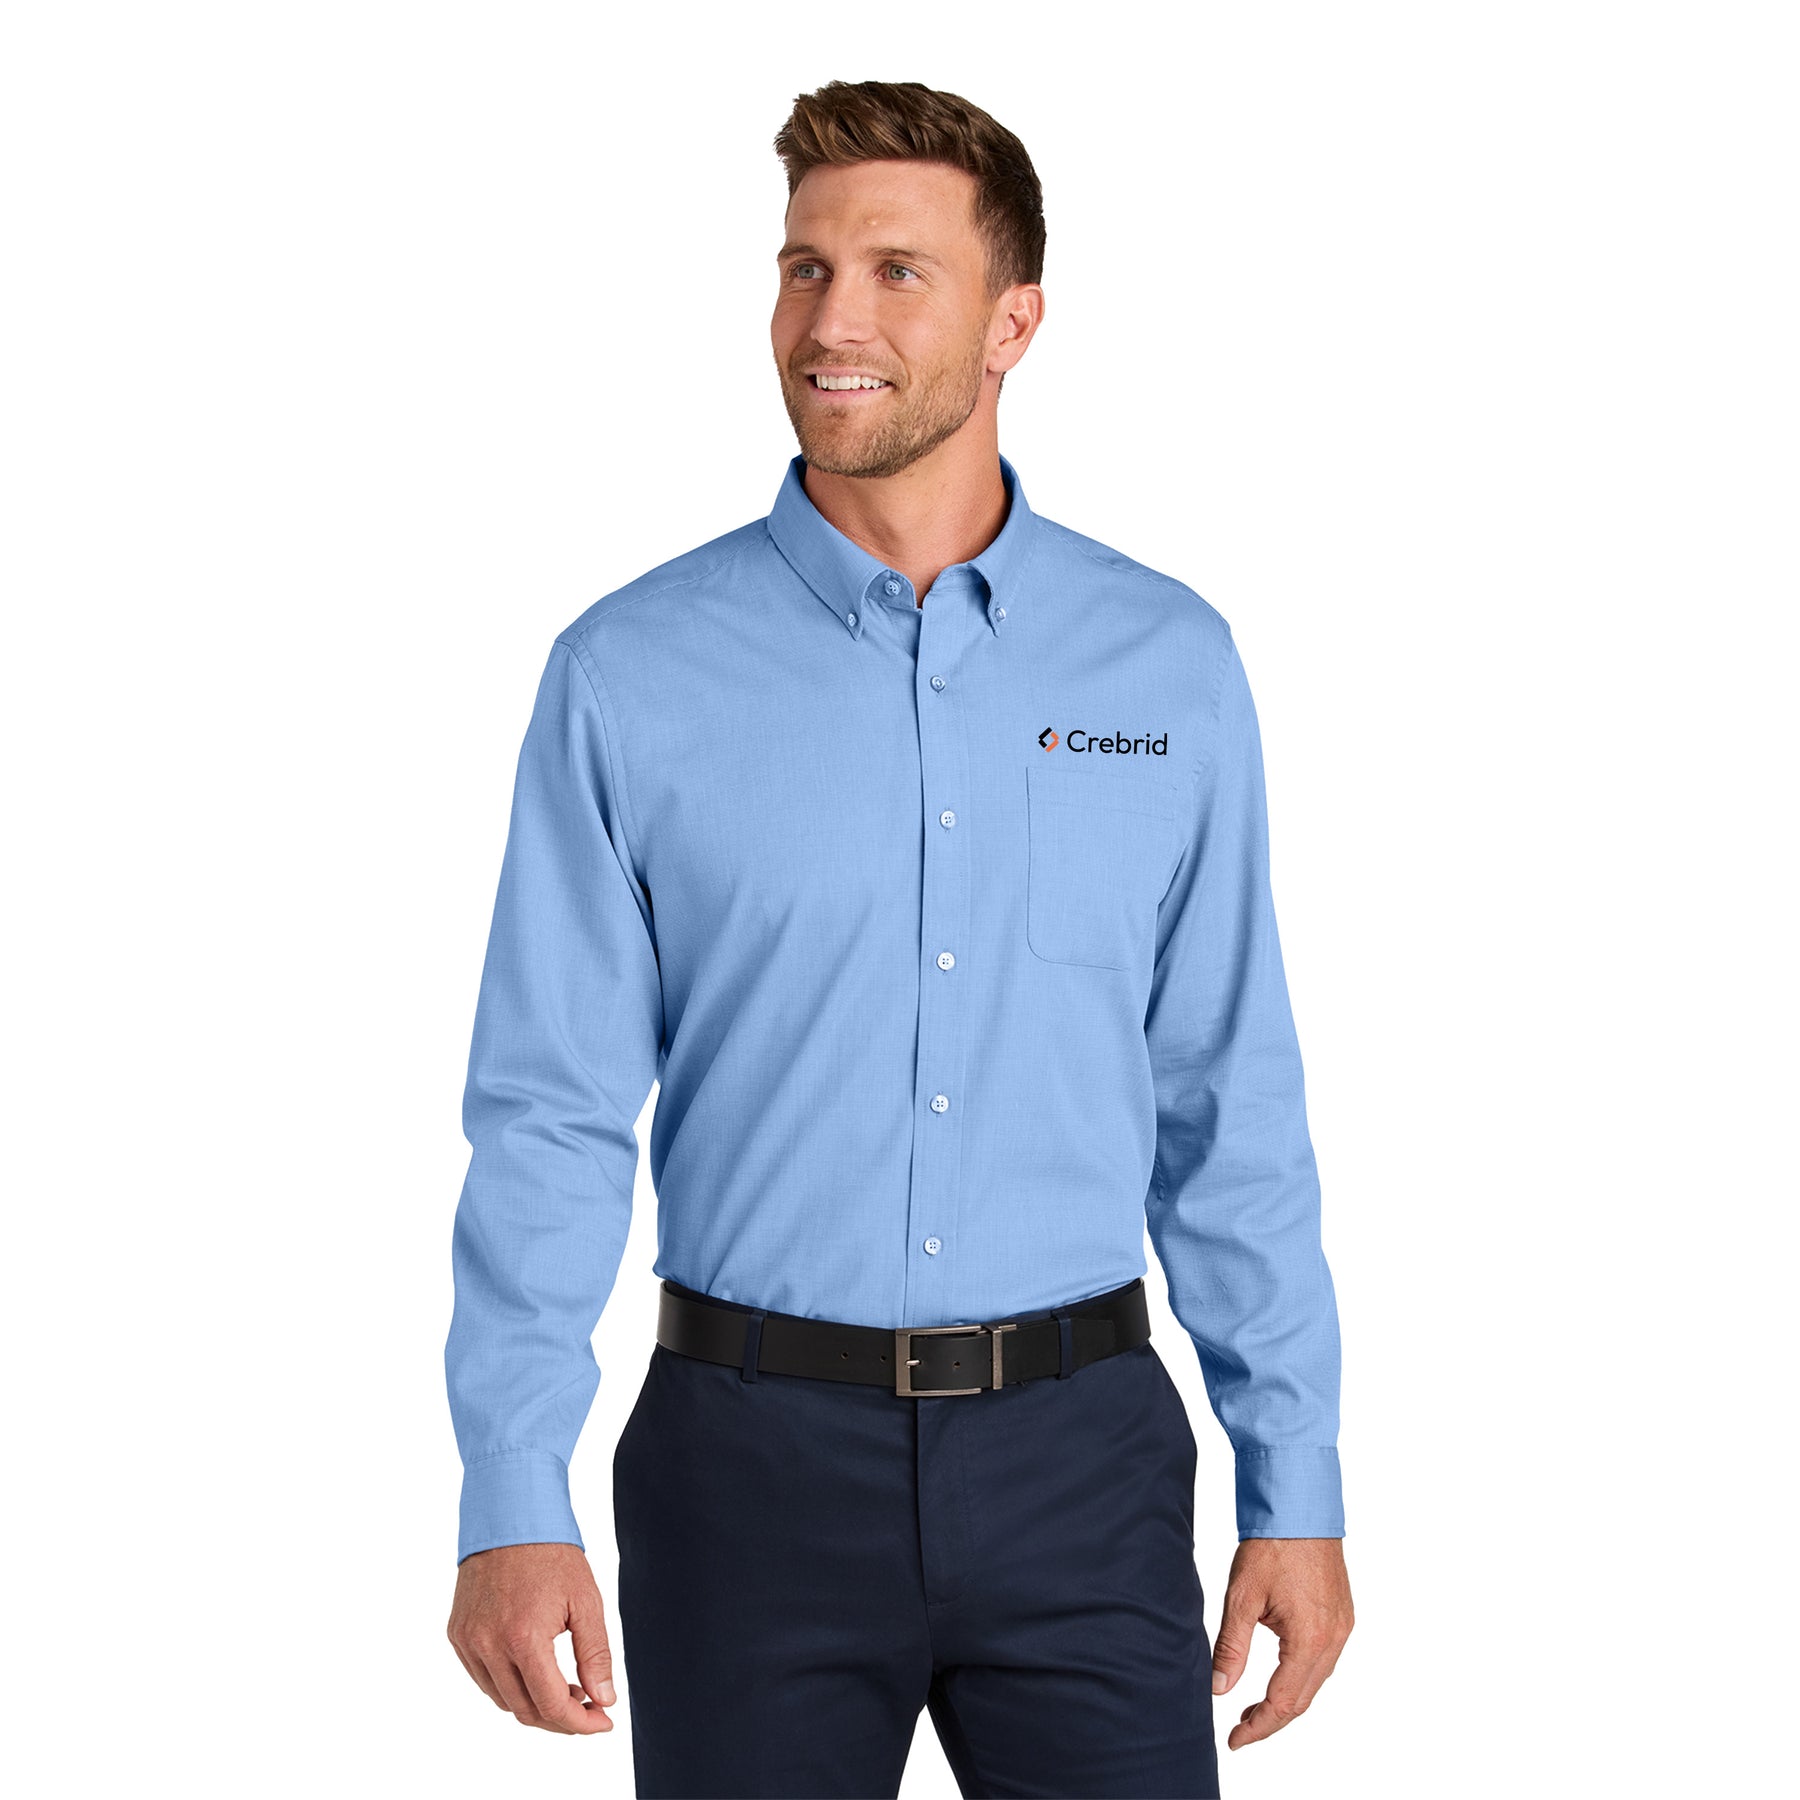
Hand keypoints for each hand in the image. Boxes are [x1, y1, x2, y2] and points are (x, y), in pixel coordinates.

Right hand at [447, 1541, 617, 1733]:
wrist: (510, 1515)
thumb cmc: (552, 1554)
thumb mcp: (585, 1601)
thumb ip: (595, 1654)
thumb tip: (604, 1700)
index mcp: (523, 1638)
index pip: (551, 1705)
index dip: (580, 1722)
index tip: (603, 1721)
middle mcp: (489, 1645)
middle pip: (524, 1710)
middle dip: (560, 1718)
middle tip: (588, 1706)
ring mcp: (468, 1641)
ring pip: (502, 1699)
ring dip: (535, 1703)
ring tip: (566, 1685)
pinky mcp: (457, 1634)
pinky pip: (483, 1678)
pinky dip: (510, 1686)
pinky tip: (535, 1670)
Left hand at [1211, 1536, 1352, 1750]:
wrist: (1300, 1505)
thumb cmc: (1271, 1544)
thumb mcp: (1241, 1597)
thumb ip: (1231, 1648)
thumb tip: (1219, 1689)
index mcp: (1309, 1639)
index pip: (1284, 1703)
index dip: (1258, 1727)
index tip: (1234, 1740)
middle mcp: (1333, 1639)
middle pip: (1303, 1699)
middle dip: (1272, 1719)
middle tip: (1239, 1729)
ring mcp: (1342, 1627)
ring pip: (1315, 1681)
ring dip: (1287, 1698)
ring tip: (1253, 1706)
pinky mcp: (1342, 1614)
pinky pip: (1323, 1659)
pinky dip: (1301, 1675)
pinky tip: (1279, 1673)